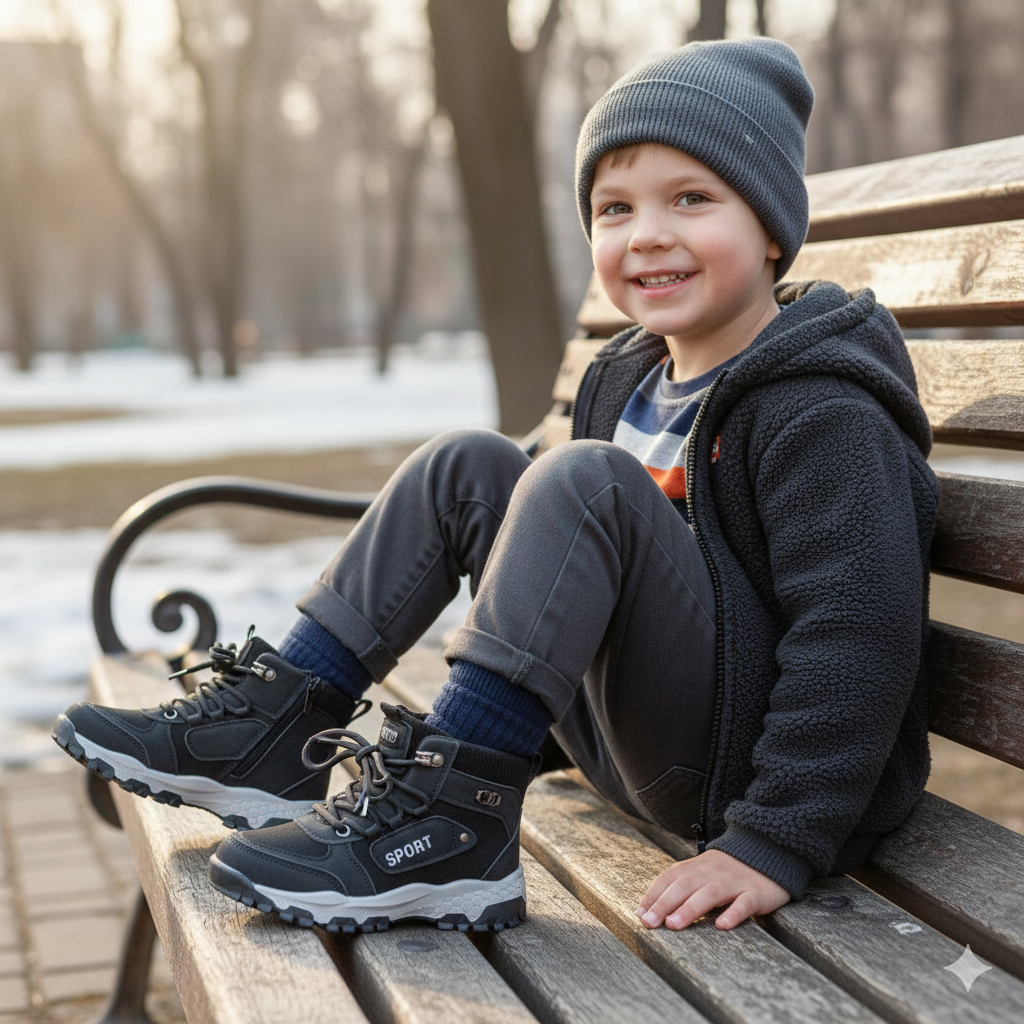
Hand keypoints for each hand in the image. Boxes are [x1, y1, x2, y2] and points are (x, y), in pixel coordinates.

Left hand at [637, 849, 789, 930]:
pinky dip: (733, 913)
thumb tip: (649, 909)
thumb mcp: (702, 872)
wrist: (767, 850)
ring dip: (690, 909)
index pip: (670, 877)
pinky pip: (745, 903)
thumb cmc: (727, 871)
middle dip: (664, 904)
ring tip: (674, 925)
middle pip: (685, 885)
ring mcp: (734, 882)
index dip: (654, 895)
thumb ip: (680, 886)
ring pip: (710, 893)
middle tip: (650, 923)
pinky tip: (722, 926)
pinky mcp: (756, 893)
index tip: (640, 914)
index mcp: (697, 866)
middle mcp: (712, 872)